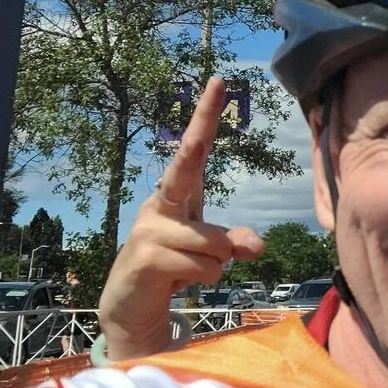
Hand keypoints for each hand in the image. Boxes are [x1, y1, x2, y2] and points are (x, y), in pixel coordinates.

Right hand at [99, 78, 263, 360]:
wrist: (131, 307)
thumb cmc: (175, 268)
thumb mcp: (210, 253)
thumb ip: (234, 244)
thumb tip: (255, 245)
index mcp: (177, 194)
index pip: (194, 148)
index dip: (206, 114)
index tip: (219, 80)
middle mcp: (160, 203)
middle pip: (186, 167)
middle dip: (197, 137)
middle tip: (217, 82)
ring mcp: (149, 228)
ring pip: (216, 243)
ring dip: (215, 265)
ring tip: (187, 271)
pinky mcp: (145, 257)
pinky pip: (204, 266)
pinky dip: (204, 279)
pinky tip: (176, 282)